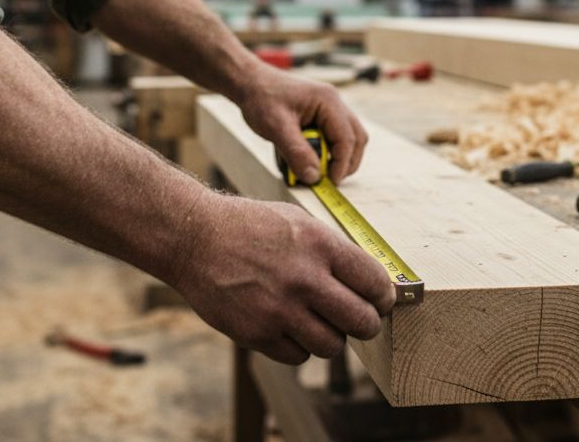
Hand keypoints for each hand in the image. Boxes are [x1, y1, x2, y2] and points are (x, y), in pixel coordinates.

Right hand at [171, 195, 394, 364]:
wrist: (194, 238)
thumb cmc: (250, 227)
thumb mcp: (299, 222)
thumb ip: (334, 251)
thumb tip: (371, 283)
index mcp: (320, 245)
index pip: (375, 284)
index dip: (383, 297)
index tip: (379, 301)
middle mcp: (304, 279)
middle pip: (363, 322)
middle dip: (366, 324)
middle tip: (359, 320)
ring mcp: (280, 310)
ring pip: (332, 346)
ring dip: (330, 337)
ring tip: (317, 321)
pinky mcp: (257, 333)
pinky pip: (298, 356)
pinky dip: (298, 346)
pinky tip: (288, 326)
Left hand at [236, 67, 368, 184]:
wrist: (250, 82)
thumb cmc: (261, 99)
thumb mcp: (276, 127)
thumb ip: (296, 152)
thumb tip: (314, 177)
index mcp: (328, 101)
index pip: (347, 138)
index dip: (342, 164)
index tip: (330, 183)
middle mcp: (335, 103)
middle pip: (356, 138)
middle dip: (347, 162)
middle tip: (330, 180)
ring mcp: (330, 108)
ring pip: (350, 137)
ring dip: (340, 157)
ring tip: (320, 170)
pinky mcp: (323, 115)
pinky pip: (336, 135)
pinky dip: (330, 150)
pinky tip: (312, 157)